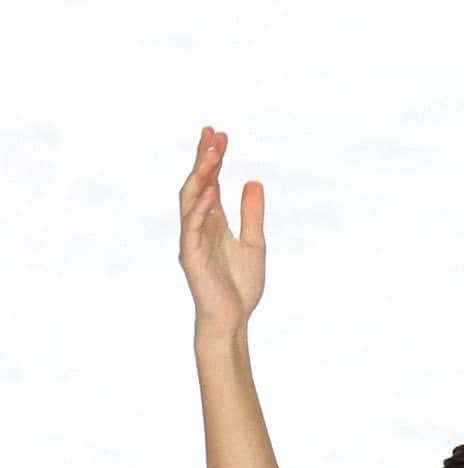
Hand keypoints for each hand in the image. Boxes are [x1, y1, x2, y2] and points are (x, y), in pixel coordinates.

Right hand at [178, 127, 265, 339]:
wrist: (233, 319)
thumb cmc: (241, 286)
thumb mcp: (254, 243)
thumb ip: (252, 214)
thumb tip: (253, 181)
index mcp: (215, 222)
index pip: (211, 183)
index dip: (214, 159)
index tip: (220, 135)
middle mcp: (199, 226)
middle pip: (198, 184)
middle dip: (204, 158)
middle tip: (212, 133)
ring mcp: (192, 239)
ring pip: (191, 199)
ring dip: (200, 176)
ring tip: (212, 155)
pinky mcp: (190, 255)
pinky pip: (192, 226)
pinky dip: (200, 208)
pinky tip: (211, 191)